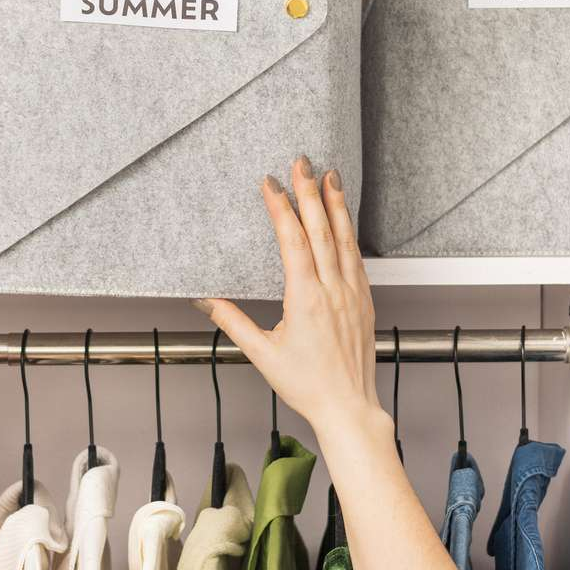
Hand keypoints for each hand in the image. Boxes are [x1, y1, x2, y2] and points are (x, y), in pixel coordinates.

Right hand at [191, 155, 386, 441]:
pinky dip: (349, 233)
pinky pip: (356, 258)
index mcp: (306, 299)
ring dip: (336, 205)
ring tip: (330, 176)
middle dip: (310, 192)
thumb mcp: (262, 354)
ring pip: (344, 239)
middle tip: (302, 161)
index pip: (292, 241)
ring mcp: (353, 294)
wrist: (348, 407)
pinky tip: (345, 219)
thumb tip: (205, 300)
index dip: (281, 208)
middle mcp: (333, 290)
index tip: (270, 184)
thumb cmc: (307, 385)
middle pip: (320, 230)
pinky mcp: (365, 301)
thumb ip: (232, 321)